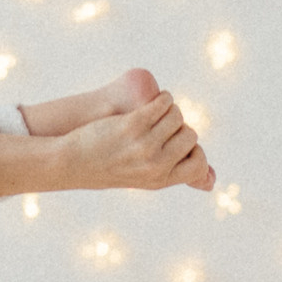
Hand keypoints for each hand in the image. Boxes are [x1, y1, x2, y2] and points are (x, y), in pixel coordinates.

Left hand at [58, 95, 212, 191]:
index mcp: (159, 180)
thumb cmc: (105, 168)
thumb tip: (212, 183)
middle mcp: (155, 164)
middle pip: (189, 135)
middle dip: (180, 126)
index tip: (180, 144)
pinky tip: (157, 99)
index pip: (198, 165)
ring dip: (171, 109)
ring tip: (159, 109)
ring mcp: (144, 144)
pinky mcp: (132, 124)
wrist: (69, 163)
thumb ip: (172, 175)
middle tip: (163, 123)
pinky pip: (161, 104)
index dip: (194, 151)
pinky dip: (163, 98)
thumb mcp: (141, 179)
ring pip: (176, 116)